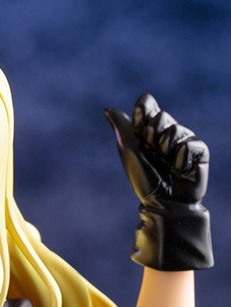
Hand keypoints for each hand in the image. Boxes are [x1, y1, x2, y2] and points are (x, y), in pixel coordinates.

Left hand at [105, 93, 212, 269]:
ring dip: (167, 147)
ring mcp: (183, 141)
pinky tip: (179, 170)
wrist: (164, 203)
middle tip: (153, 152)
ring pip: (176, 128)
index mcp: (147, 131)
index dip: (143, 110)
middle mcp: (166, 133)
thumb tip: (108, 109)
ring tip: (167, 164)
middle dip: (153, 134)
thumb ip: (122, 129)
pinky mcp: (199, 152)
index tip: (138, 124)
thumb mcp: (130, 153)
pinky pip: (192, 143)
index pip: (147, 104)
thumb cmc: (145, 180)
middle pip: (161, 115)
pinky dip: (182, 157)